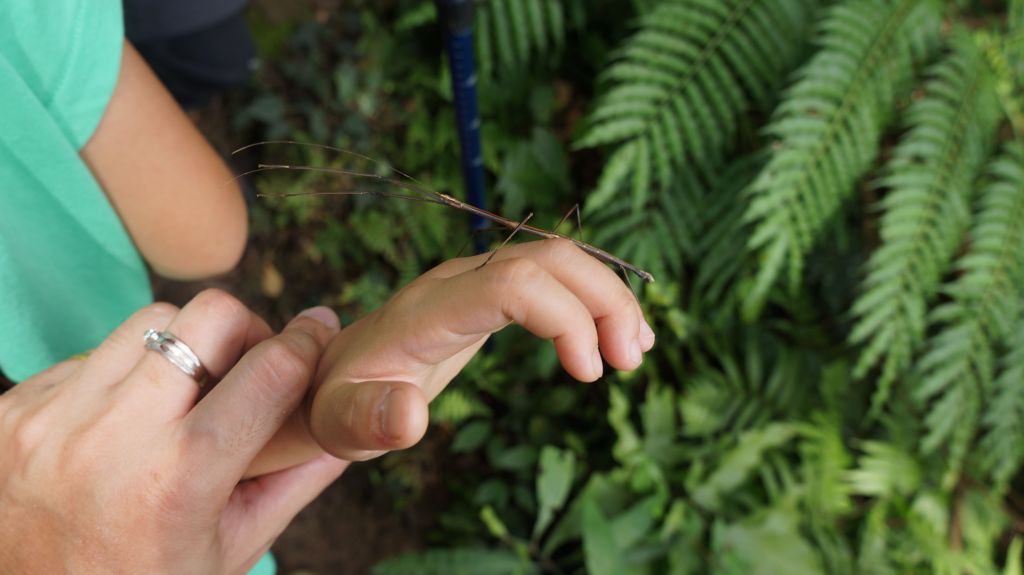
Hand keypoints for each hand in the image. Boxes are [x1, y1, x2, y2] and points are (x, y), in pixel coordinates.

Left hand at [0, 290, 344, 573]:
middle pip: (207, 315)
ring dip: (180, 348)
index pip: (270, 369)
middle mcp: (109, 438)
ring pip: (147, 321)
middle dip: (244, 331)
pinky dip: (120, 379)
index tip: (317, 333)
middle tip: (247, 366)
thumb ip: (299, 477)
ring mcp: (51, 419)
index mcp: (180, 478)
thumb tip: (348, 417)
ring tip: (181, 397)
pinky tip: (122, 424)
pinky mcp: (10, 411)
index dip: (307, 343)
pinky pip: (91, 356)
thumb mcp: (236, 546)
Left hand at [309, 239, 655, 460]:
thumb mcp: (342, 423)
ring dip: (608, 297)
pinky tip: (617, 337)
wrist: (331, 376)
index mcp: (428, 309)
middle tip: (631, 362)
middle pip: (549, 256)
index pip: (513, 282)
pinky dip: (593, 301)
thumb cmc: (338, 404)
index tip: (588, 374)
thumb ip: (369, 419)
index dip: (564, 316)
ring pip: (558, 259)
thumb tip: (410, 416)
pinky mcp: (489, 292)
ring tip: (636, 353)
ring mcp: (475, 281)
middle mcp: (457, 281)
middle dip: (603, 299)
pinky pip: (552, 278)